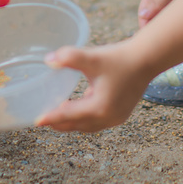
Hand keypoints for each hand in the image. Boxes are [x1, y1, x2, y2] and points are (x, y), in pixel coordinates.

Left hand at [35, 40, 150, 132]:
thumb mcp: (93, 57)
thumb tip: (48, 60)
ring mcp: (115, 118)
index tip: (36, 121)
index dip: (51, 118)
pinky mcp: (120, 114)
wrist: (146, 59)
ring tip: (57, 115)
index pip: (68, 116)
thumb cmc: (120, 58)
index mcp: (99, 107)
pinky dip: (84, 119)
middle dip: (59, 124)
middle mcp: (107, 117)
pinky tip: (77, 108)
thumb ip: (69, 57)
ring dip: (71, 122)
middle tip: (42, 119)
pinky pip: (97, 121)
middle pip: (77, 125)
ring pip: (87, 126)